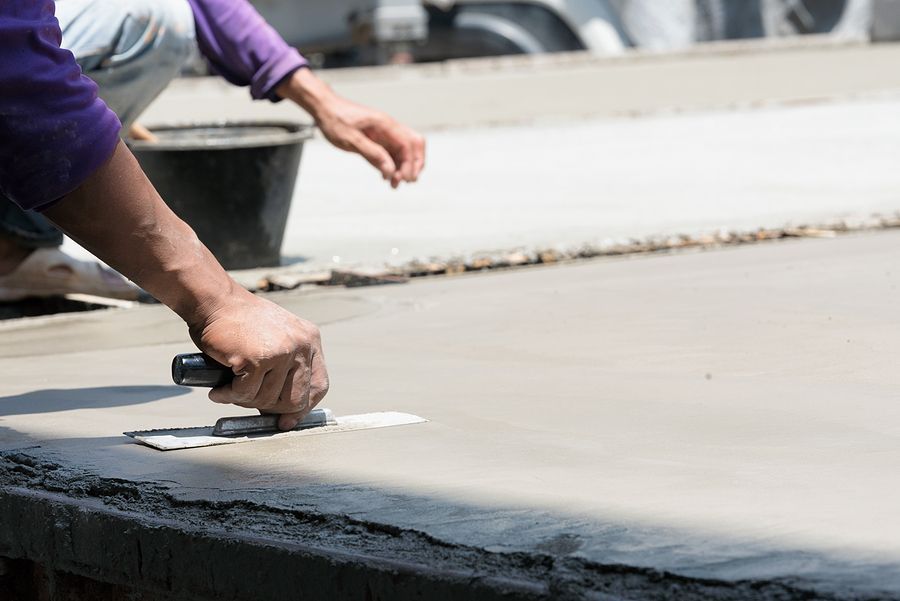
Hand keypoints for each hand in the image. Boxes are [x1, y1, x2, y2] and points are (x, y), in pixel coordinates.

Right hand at [187, 290, 329, 429]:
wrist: (215, 301)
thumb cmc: (239, 323)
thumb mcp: (276, 339)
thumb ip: (286, 368)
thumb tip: (285, 414)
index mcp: (310, 340)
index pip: (319, 385)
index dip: (304, 408)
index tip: (287, 421)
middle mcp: (301, 345)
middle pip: (296, 399)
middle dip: (270, 407)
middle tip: (248, 401)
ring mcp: (281, 352)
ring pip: (268, 399)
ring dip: (244, 400)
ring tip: (230, 387)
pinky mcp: (258, 359)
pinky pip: (245, 394)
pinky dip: (228, 396)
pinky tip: (219, 390)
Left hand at [277, 68, 425, 188]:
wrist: (325, 109)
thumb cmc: (336, 120)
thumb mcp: (351, 140)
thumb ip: (372, 154)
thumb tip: (390, 170)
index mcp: (385, 124)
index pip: (408, 144)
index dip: (410, 163)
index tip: (404, 179)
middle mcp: (389, 128)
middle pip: (414, 145)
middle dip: (415, 164)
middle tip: (407, 181)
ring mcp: (385, 133)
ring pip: (405, 150)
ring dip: (403, 167)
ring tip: (394, 184)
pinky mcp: (378, 139)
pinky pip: (392, 152)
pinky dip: (393, 165)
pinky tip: (386, 176)